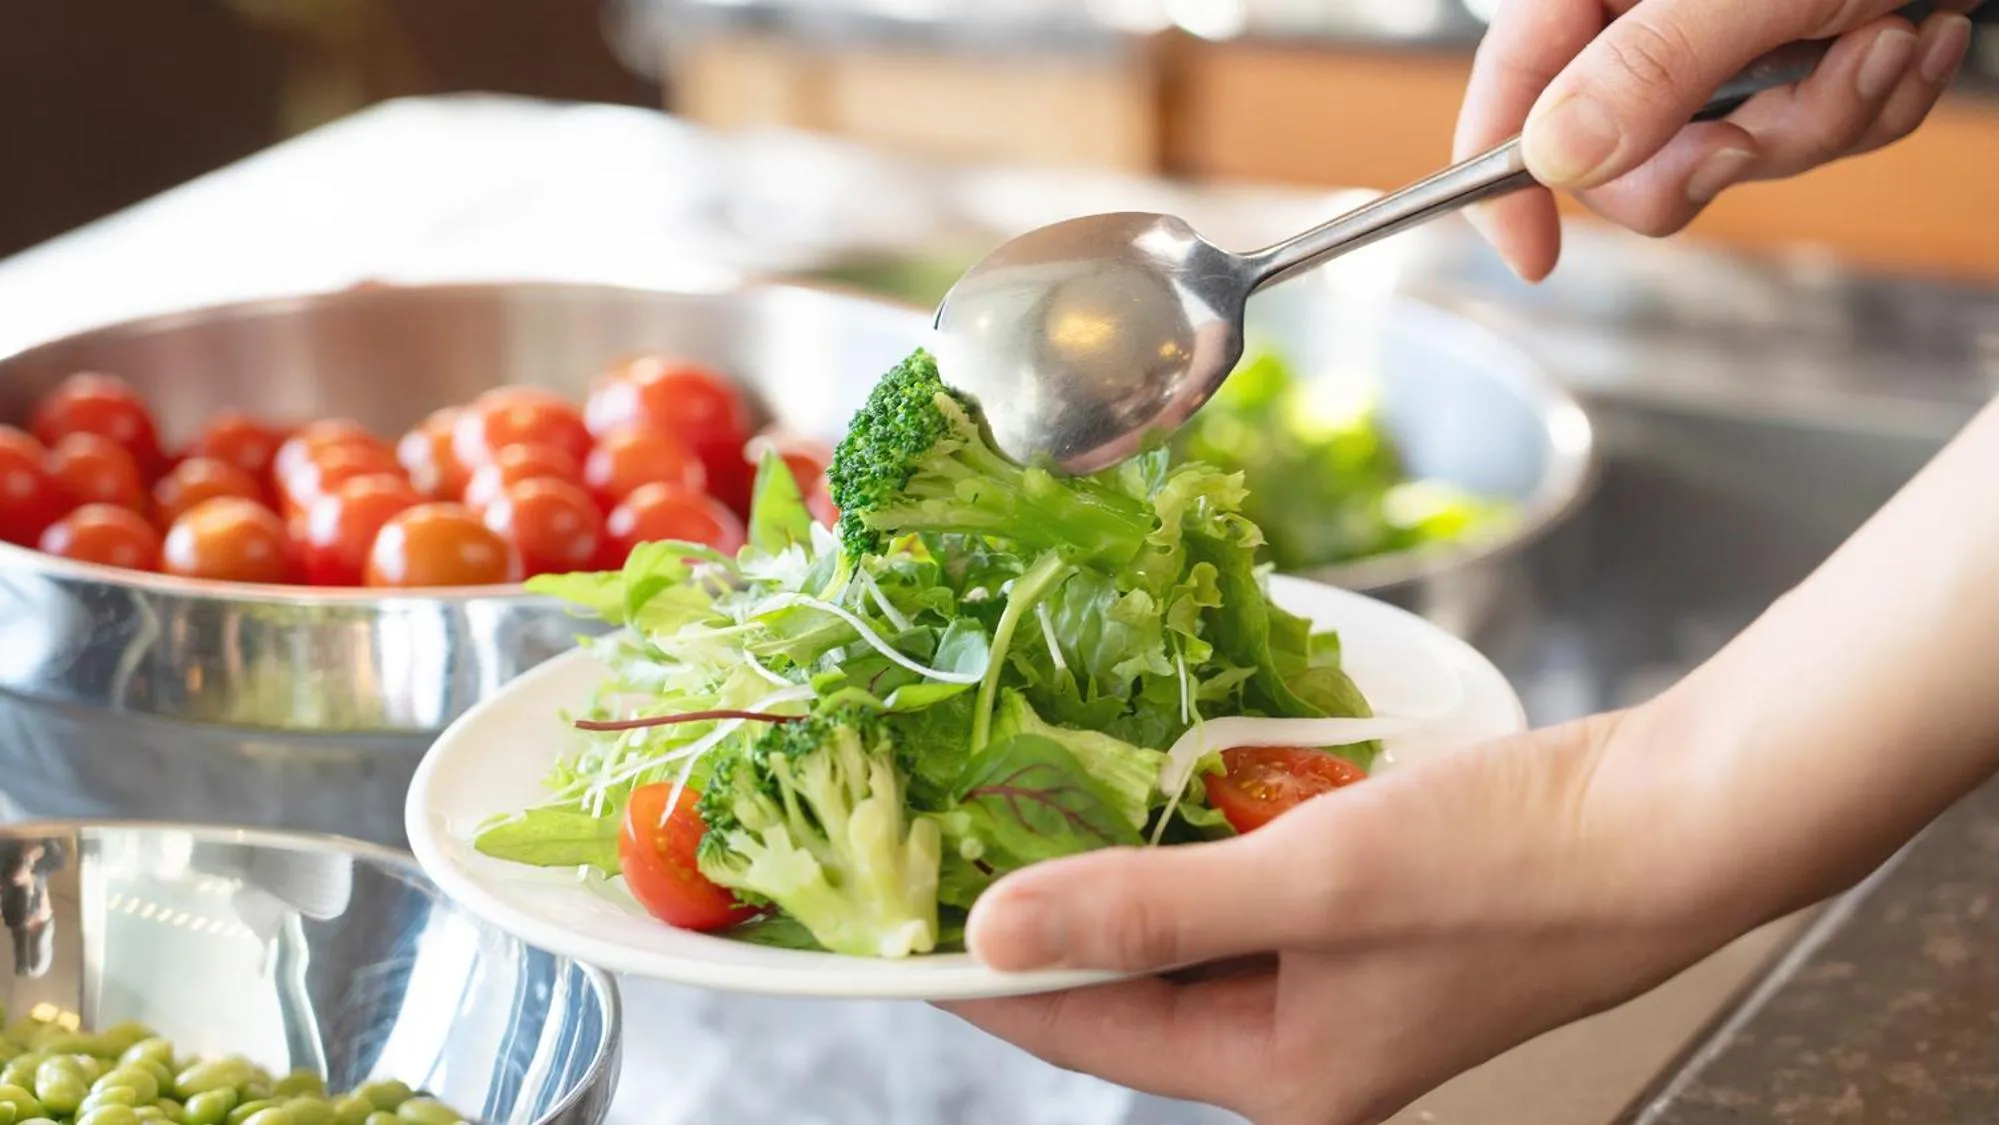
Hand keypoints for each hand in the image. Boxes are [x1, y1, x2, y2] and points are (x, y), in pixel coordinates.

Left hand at [948, 399, 1998, 1123]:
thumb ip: (1147, 905)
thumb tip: (993, 933)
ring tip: (1033, 789)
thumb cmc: (1515, 870)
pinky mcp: (1364, 915)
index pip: (1084, 1026)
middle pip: (1128, 977)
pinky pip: (1245, 883)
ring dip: (1120, 859)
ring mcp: (1331, 977)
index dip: (985, 972)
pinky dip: (1198, 831)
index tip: (897, 922)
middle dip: (1046, 906)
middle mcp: (1296, 1040)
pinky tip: (1158, 771)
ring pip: (1183, 923)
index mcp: (1279, 1073)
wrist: (1670, 823)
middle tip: (960, 825)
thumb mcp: (1311, 882)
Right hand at [1455, 0, 1981, 279]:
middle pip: (1624, 151)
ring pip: (1734, 154)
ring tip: (1884, 36)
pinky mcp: (1799, 60)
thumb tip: (1555, 159)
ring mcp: (1726, 44)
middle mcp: (1651, 17)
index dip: (1504, 182)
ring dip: (1826, 120)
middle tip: (1764, 128)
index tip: (1534, 258)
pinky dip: (1874, 104)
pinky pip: (1813, 136)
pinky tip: (1912, 35)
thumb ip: (1650, 69)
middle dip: (1720, 155)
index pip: (1513, 89)